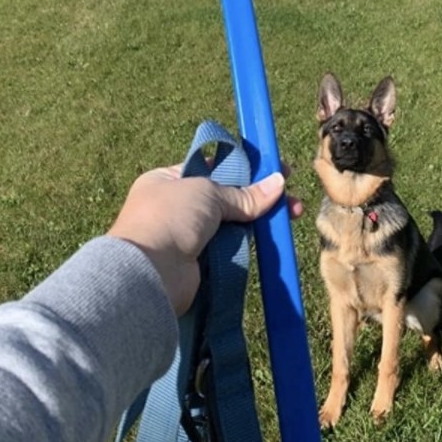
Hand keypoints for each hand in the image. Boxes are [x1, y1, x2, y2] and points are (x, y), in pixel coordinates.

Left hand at [108, 165, 302, 315]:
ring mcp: (188, 236)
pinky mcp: (200, 262)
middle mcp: (176, 206)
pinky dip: (250, 242)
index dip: (244, 167)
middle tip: (290, 195)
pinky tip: (272, 236)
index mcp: (168, 180)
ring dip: (260, 219)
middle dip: (259, 196)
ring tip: (292, 214)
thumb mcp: (208, 192)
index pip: (211, 168)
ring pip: (233, 223)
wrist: (148, 273)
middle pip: (227, 197)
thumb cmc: (169, 218)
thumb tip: (278, 184)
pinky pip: (232, 247)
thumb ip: (244, 193)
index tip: (274, 168)